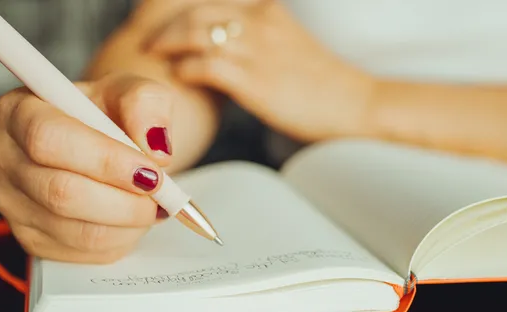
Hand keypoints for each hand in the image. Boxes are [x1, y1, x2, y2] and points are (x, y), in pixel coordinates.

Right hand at [0, 74, 176, 263]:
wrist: (109, 141)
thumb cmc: (112, 113)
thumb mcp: (133, 92)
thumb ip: (146, 104)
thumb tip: (155, 145)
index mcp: (18, 110)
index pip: (49, 139)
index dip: (105, 160)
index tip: (151, 170)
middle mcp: (4, 157)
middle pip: (61, 193)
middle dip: (124, 200)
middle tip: (160, 193)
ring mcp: (11, 203)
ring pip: (76, 230)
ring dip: (127, 222)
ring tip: (149, 203)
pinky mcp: (31, 238)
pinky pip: (83, 252)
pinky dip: (119, 239)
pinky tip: (129, 218)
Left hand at [145, 0, 373, 141]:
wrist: (355, 105)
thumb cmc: (324, 85)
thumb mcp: (292, 45)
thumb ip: (261, 38)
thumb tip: (229, 49)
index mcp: (269, 11)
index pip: (214, 1)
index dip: (183, 11)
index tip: (165, 24)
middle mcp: (261, 23)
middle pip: (197, 13)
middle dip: (167, 27)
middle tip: (150, 42)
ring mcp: (258, 51)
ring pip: (196, 34)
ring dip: (169, 45)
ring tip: (156, 58)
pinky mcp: (256, 81)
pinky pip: (207, 66)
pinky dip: (186, 70)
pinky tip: (179, 78)